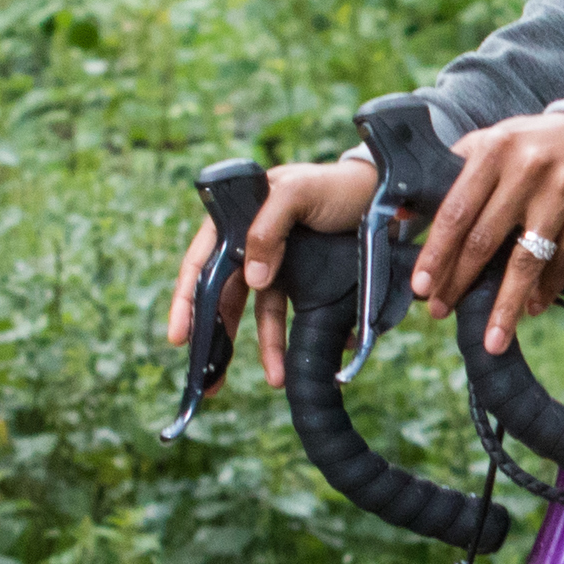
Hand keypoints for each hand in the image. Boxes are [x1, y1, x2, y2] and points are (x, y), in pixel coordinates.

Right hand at [162, 155, 375, 389]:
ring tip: (273, 378)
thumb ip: (268, 228)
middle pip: (224, 295)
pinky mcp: (304, 280)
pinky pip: (292, 315)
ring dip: (263, 348)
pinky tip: (300, 360)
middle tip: (208, 377)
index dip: (186, 299)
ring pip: (258, 313)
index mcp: (238, 217)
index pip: (201, 261)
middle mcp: (251, 244)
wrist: (383, 193)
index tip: (179, 335)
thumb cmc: (334, 184)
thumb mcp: (298, 193)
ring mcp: (277, 264)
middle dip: (215, 337)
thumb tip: (252, 278)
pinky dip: (294, 338)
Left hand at [416, 112, 563, 351]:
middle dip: (460, 282)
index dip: (436, 252)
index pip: (456, 210)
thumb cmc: (539, 143)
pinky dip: (547, 289)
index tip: (421, 285)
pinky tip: (532, 309)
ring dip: (506, 305)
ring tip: (493, 338)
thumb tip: (403, 212)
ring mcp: (561, 191)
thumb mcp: (496, 142)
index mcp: (494, 150)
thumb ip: (454, 171)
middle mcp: (526, 169)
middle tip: (440, 312)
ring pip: (526, 260)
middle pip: (484, 239)